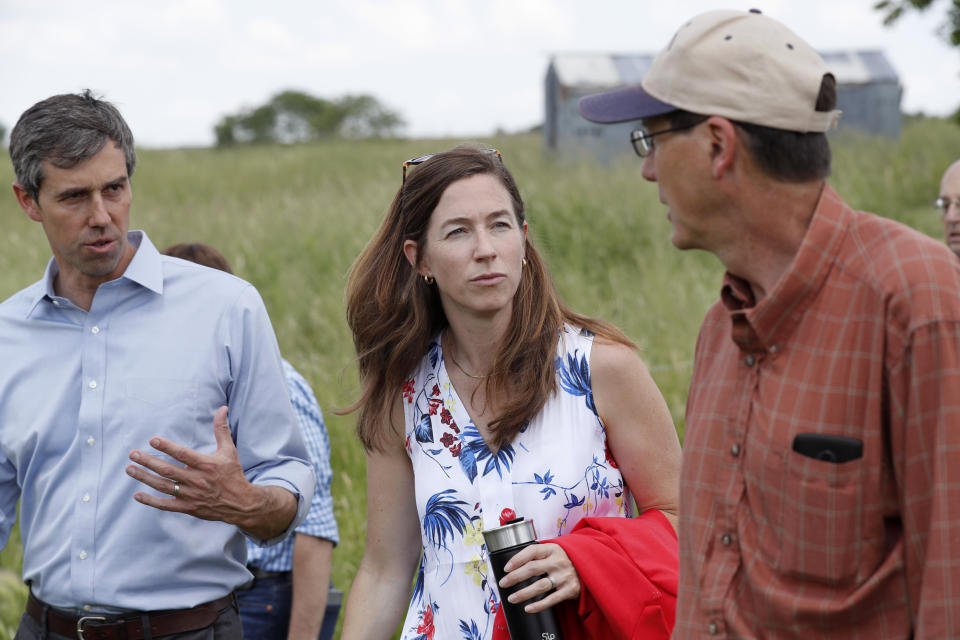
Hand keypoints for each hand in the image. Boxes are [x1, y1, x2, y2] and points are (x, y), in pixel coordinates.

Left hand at [126, 406, 262, 527]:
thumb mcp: (229, 450)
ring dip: (145, 478)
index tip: (152, 440)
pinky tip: (137, 494)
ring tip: (130, 469)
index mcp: (206, 464)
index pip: (183, 454)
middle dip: (148, 462)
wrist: (241, 503)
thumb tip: (222, 408)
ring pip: (163, 486)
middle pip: (168, 470)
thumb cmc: (233, 474)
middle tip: (133, 454)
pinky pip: (166, 505)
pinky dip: (151, 501)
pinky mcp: (188, 507)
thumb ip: (221, 430)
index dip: (167, 447)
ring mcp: (191, 495)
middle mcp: (197, 480)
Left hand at [497, 543, 579, 613]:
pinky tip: (528, 608)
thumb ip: (539, 555)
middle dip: (514, 577)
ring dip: (523, 593)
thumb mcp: (554, 551)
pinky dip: (538, 605)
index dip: (517, 559)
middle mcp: (558, 562)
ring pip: (540, 585)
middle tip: (503, 584)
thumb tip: (513, 565)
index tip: (506, 568)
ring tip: (512, 598)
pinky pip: (551, 600)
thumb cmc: (566, 560)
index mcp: (553, 549)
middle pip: (532, 569)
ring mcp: (564, 576)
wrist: (591, 567)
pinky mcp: (570, 590)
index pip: (531, 551)